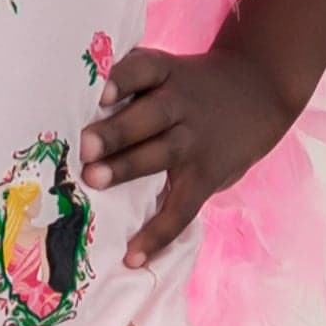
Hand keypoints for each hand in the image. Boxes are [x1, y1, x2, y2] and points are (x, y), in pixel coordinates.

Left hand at [80, 44, 305, 267]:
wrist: (258, 91)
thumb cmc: (189, 84)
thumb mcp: (167, 70)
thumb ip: (130, 83)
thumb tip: (67, 109)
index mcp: (165, 73)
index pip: (143, 70)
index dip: (123, 80)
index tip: (102, 92)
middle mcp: (180, 104)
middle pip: (149, 116)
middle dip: (116, 132)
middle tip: (85, 147)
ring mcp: (195, 142)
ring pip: (160, 154)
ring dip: (127, 168)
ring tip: (94, 181)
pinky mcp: (206, 177)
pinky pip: (181, 209)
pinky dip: (158, 234)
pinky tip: (133, 256)